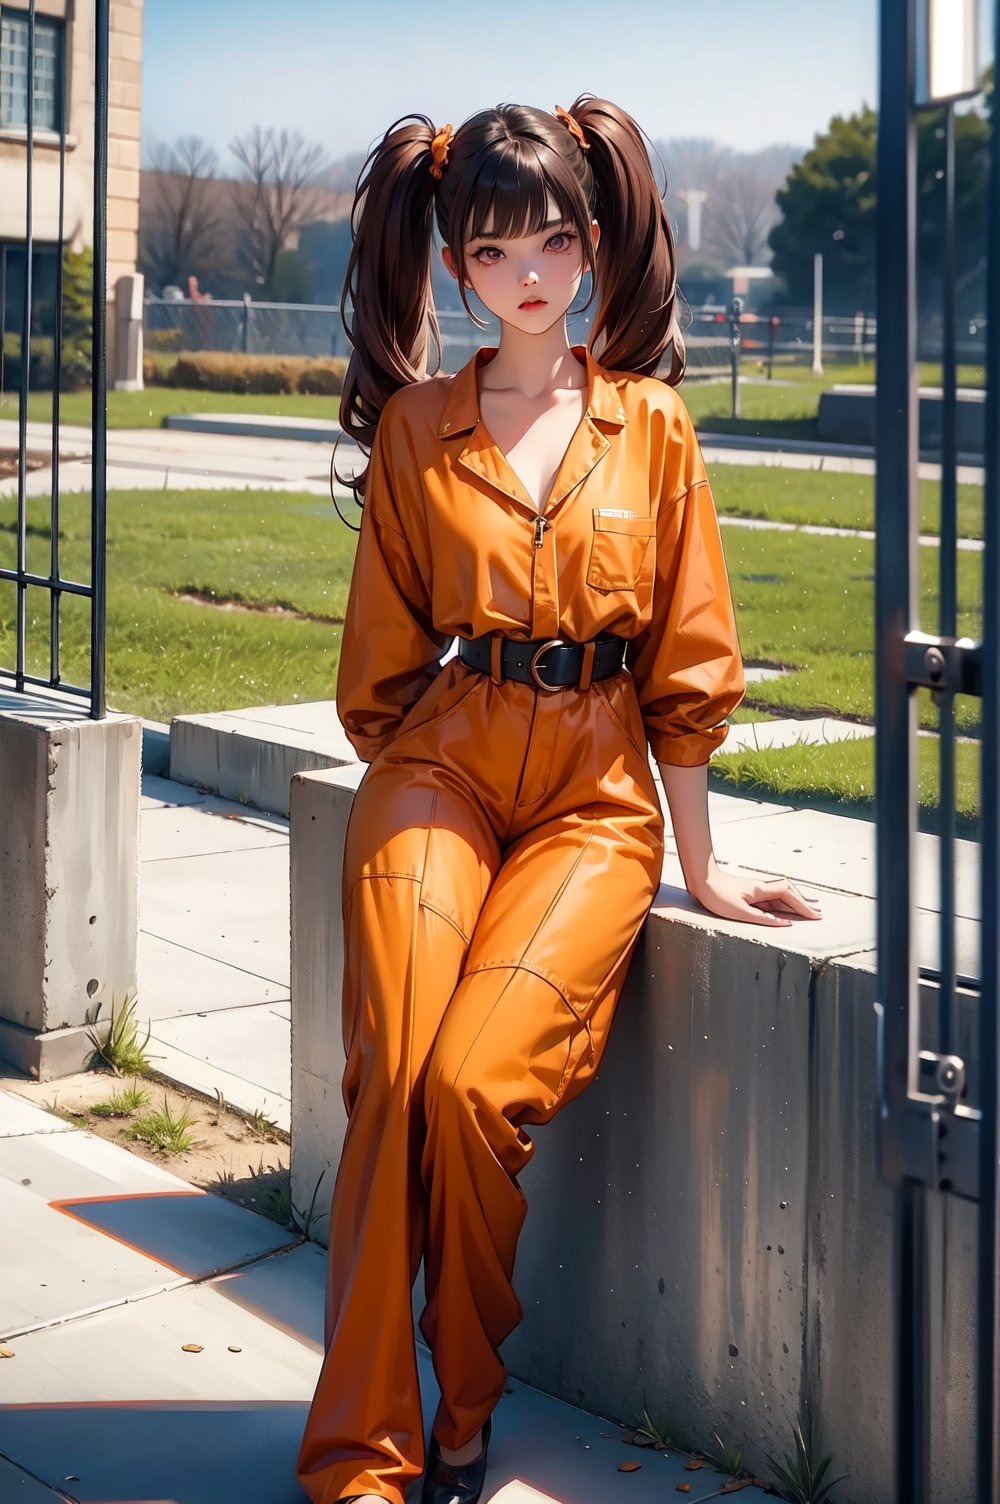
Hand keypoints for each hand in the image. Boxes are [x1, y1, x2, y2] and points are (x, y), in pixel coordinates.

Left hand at [689, 865, 823, 927]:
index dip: (804, 906)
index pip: (789, 896)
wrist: (701, 879)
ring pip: (782, 895)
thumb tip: (785, 923)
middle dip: (805, 904)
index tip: (816, 916)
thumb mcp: (739, 912)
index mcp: (761, 891)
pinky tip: (787, 908)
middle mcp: (762, 888)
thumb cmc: (716, 895)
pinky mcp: (750, 893)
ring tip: (812, 908)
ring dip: (797, 902)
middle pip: (790, 893)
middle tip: (820, 914)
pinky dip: (784, 903)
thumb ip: (763, 919)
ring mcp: (756, 890)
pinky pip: (773, 898)